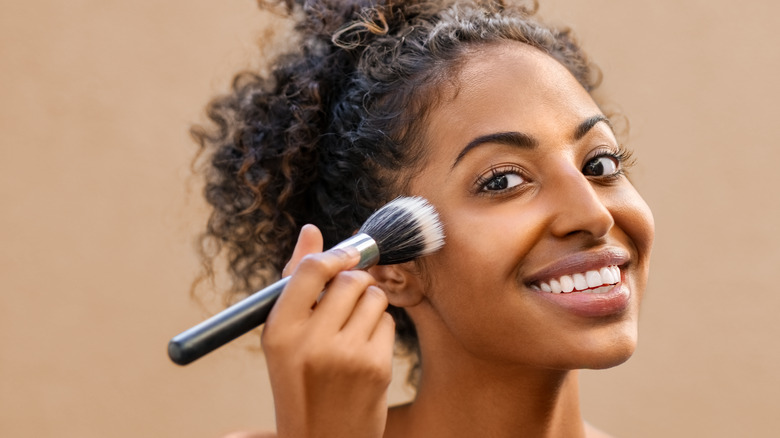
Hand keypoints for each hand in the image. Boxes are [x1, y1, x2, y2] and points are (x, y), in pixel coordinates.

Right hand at [262, 225, 394, 437]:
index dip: (334, 256)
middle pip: (349, 279)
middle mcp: (309, 341)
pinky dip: (379, 328)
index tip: (344, 256)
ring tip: (352, 329)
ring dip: (368, 304)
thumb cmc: (301, 379)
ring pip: (373, 296)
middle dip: (354, 282)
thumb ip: (297, 282)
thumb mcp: (284, 336)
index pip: (310, 269)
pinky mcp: (374, 367)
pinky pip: (386, 321)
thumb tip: (312, 230)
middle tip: (347, 301)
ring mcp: (345, 355)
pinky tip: (364, 350)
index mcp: (279, 330)